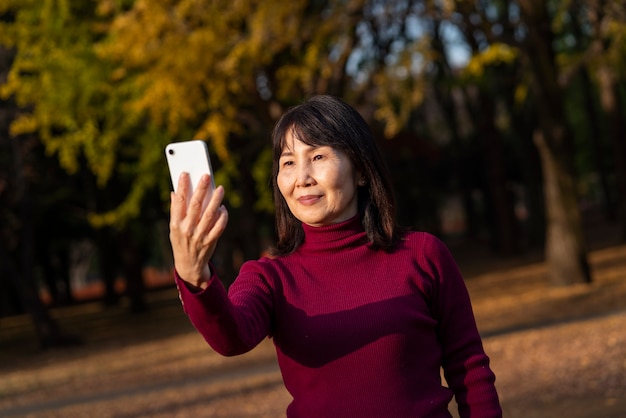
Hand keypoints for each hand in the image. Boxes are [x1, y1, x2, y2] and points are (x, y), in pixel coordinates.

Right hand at [169, 172, 228, 288]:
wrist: (188, 265)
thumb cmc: (181, 242)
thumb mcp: (173, 228)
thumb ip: (175, 211)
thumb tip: (175, 192)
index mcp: (176, 224)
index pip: (178, 202)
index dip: (181, 187)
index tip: (185, 174)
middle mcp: (187, 229)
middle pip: (195, 205)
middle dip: (201, 189)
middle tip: (206, 176)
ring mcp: (199, 236)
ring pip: (210, 214)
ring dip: (216, 200)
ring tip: (220, 188)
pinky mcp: (210, 241)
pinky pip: (219, 226)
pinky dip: (223, 216)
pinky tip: (223, 208)